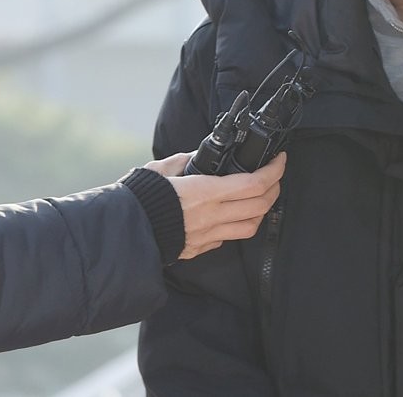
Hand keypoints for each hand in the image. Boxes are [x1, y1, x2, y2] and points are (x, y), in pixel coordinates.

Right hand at [145, 152, 285, 258]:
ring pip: (251, 226)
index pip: (254, 183)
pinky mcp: (200, 248)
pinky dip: (238, 225)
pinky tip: (234, 215)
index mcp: (205, 192)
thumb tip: (198, 154)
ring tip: (261, 197)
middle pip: (260, 206)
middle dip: (275, 189)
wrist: (122, 233)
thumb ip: (185, 159)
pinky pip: (228, 238)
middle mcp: (211, 215)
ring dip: (262, 211)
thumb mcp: (161, 169)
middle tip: (276, 176)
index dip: (274, 171)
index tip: (280, 160)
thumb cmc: (139, 199)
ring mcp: (208, 235)